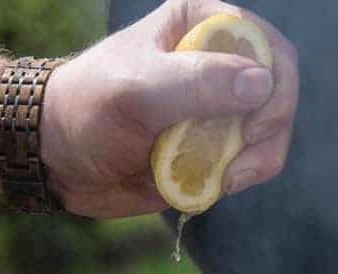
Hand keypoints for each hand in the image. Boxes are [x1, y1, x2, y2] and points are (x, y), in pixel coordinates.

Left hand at [41, 0, 298, 217]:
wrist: (58, 156)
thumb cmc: (87, 108)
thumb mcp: (138, 90)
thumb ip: (197, 83)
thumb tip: (261, 83)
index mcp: (202, 25)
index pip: (268, 49)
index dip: (272, 90)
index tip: (248, 127)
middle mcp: (217, 63)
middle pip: (279, 94)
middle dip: (267, 133)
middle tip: (235, 165)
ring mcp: (217, 108)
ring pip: (270, 135)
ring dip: (253, 163)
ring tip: (217, 178)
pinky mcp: (211, 148)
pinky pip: (248, 165)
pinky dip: (235, 180)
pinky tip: (206, 184)